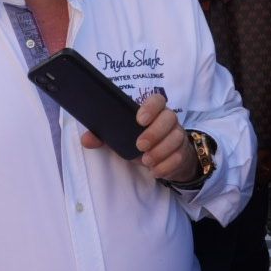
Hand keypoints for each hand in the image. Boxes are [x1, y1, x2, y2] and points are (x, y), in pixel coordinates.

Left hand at [80, 93, 200, 182]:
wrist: (164, 158)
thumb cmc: (141, 142)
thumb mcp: (122, 139)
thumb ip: (104, 137)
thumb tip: (86, 139)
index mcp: (153, 111)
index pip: (157, 99)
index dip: (150, 107)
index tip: (139, 119)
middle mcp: (169, 120)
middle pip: (170, 118)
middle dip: (155, 132)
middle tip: (140, 146)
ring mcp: (178, 136)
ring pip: (176, 138)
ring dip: (160, 151)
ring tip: (146, 161)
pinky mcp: (183, 152)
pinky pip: (180, 157)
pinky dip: (167, 166)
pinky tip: (155, 171)